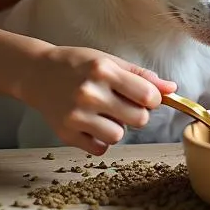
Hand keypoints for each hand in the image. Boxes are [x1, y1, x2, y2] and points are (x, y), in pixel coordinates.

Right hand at [17, 45, 176, 153]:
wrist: (37, 73)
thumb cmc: (78, 65)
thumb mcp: (110, 61)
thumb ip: (142, 76)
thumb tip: (172, 89)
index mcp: (104, 70)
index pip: (148, 96)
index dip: (152, 99)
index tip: (144, 96)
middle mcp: (89, 93)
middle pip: (139, 119)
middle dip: (137, 113)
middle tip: (123, 104)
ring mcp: (76, 115)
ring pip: (119, 136)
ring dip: (118, 127)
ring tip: (105, 113)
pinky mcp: (66, 134)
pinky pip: (100, 148)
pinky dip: (101, 140)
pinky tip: (92, 124)